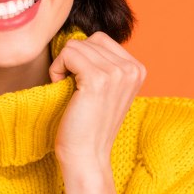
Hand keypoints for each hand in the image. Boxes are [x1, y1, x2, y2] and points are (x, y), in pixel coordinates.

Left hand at [49, 32, 146, 168]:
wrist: (86, 155)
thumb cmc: (88, 123)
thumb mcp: (105, 88)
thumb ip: (103, 63)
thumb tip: (80, 37)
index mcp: (137, 69)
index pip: (100, 39)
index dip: (83, 57)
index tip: (82, 83)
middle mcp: (132, 68)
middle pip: (88, 40)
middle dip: (73, 59)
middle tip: (72, 86)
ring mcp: (117, 73)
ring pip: (76, 46)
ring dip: (63, 65)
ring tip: (68, 89)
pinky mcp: (98, 79)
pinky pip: (67, 54)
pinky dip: (57, 69)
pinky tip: (61, 86)